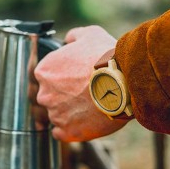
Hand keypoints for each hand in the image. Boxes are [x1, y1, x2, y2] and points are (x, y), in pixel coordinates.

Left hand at [31, 25, 128, 141]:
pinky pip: (62, 133)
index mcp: (44, 71)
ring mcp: (56, 115)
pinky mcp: (68, 133)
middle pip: (50, 97)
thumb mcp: (90, 35)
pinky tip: (85, 120)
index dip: (61, 78)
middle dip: (64, 96)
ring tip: (91, 107)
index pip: (45, 77)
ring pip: (57, 116)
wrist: (125, 83)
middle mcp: (45, 94)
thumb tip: (69, 40)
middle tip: (84, 93)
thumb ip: (74, 37)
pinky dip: (71, 129)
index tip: (74, 79)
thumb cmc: (107, 58)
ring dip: (70, 113)